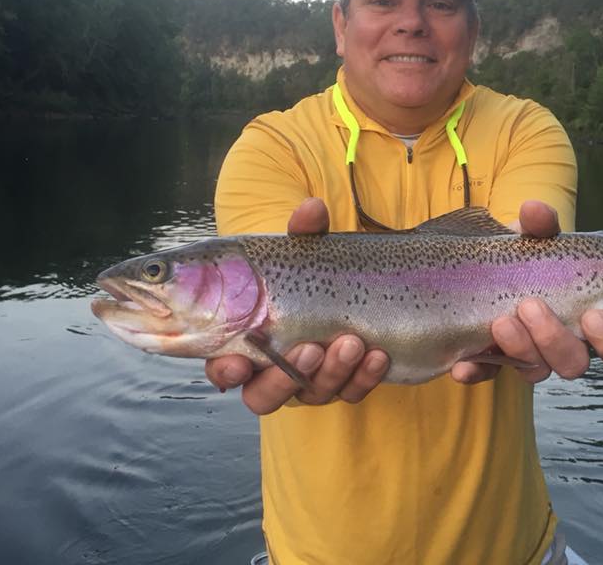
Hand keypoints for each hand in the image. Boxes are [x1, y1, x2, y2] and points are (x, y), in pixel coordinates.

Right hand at [205, 197, 389, 413]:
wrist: (362, 283)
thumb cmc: (313, 267)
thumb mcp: (308, 247)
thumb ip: (305, 231)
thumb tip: (313, 208)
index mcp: (247, 337)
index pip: (224, 366)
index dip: (226, 371)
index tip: (239, 365)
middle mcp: (274, 366)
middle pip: (264, 395)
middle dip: (285, 377)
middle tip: (310, 349)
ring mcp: (311, 379)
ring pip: (312, 394)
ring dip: (332, 372)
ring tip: (352, 341)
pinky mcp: (346, 382)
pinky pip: (352, 391)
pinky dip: (364, 377)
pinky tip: (378, 355)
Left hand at [450, 200, 602, 384]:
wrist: (486, 266)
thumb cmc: (530, 255)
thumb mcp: (536, 237)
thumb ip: (541, 226)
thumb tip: (534, 210)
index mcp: (590, 321)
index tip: (593, 315)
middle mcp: (565, 346)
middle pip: (575, 365)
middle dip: (555, 339)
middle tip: (532, 306)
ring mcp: (531, 357)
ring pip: (537, 372)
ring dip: (520, 349)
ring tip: (501, 322)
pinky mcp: (495, 361)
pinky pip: (488, 374)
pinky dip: (476, 371)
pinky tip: (462, 364)